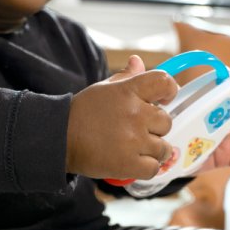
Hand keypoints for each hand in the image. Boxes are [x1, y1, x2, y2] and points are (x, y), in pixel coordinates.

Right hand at [66, 55, 178, 178]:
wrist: (60, 139)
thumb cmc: (83, 113)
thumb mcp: (104, 89)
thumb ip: (126, 77)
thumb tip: (138, 62)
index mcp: (128, 91)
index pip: (164, 82)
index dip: (170, 91)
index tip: (164, 100)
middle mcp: (134, 114)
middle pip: (166, 121)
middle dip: (156, 128)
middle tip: (139, 131)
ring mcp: (133, 140)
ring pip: (163, 147)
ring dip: (153, 150)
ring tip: (136, 149)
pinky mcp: (129, 164)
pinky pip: (154, 168)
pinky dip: (147, 168)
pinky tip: (135, 162)